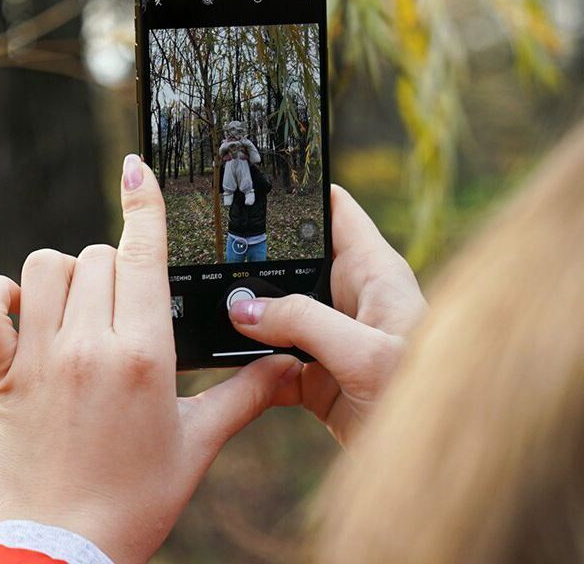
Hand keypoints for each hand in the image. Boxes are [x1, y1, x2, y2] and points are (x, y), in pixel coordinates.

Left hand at [0, 154, 300, 563]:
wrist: (70, 541)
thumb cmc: (138, 497)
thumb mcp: (198, 443)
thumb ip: (244, 396)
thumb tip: (287, 366)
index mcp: (145, 356)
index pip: (144, 256)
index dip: (143, 206)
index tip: (137, 169)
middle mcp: (90, 346)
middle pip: (99, 256)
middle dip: (116, 268)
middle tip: (124, 310)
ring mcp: (40, 357)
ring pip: (45, 268)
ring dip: (64, 275)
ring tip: (78, 308)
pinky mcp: (1, 374)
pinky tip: (17, 307)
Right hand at [229, 185, 425, 447]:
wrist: (439, 465)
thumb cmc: (427, 397)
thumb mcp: (364, 352)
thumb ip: (302, 322)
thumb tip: (243, 309)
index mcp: (374, 273)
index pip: (333, 211)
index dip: (298, 192)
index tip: (253, 179)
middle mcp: (350, 300)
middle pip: (291, 264)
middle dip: (254, 262)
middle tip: (206, 257)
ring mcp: (330, 340)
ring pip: (274, 316)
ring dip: (247, 321)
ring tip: (209, 314)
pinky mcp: (316, 380)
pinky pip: (270, 364)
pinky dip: (250, 368)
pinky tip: (230, 368)